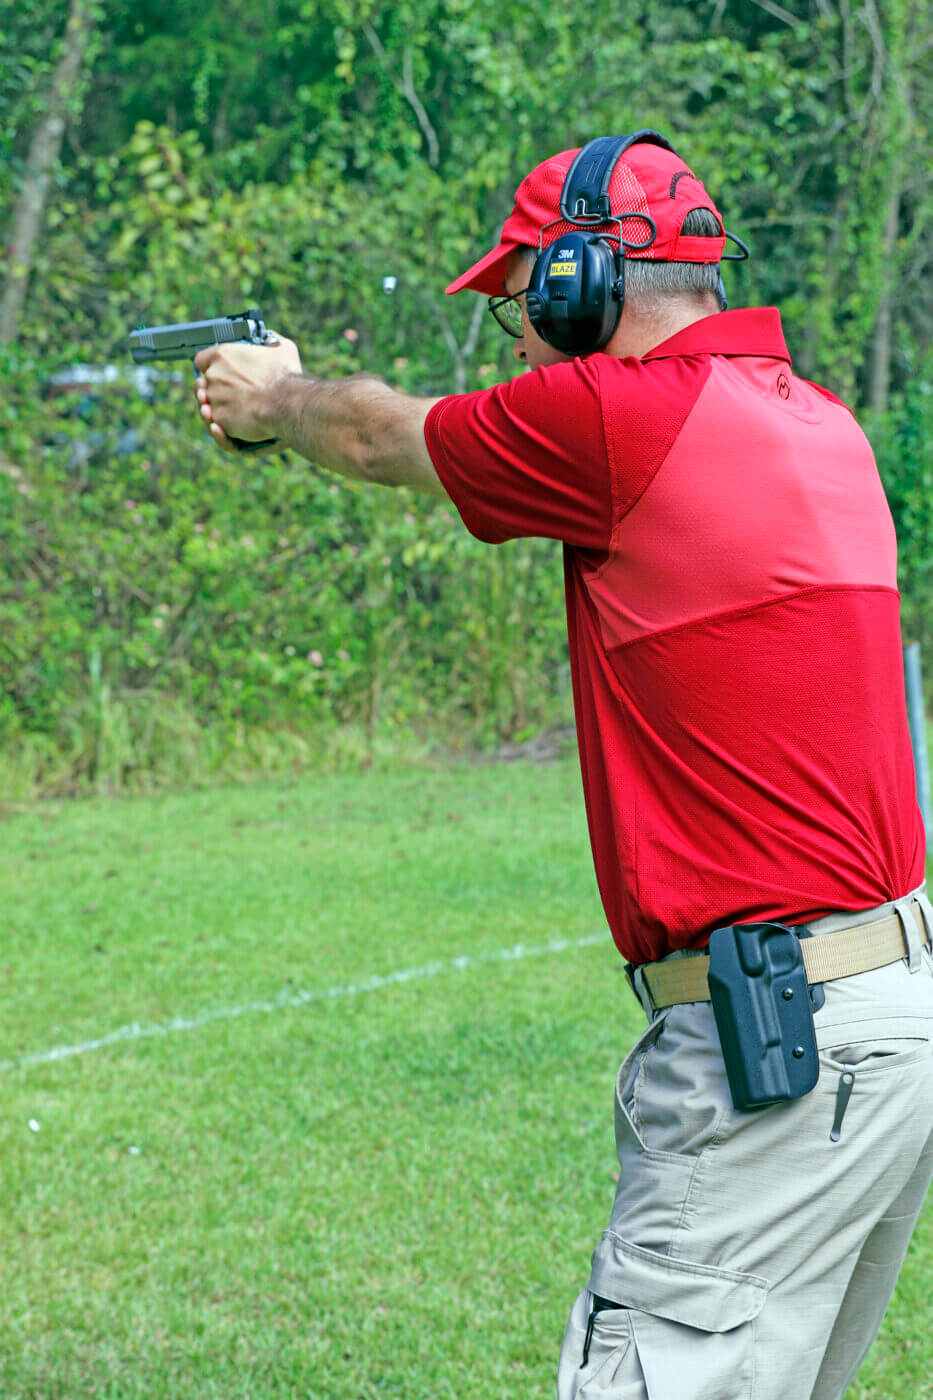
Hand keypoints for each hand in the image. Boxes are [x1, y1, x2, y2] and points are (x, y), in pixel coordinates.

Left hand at [194, 332, 302, 450]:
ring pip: (209, 405)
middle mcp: (213, 376)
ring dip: (220, 408)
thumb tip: (270, 338)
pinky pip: (217, 423)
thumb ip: (270, 340)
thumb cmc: (283, 376)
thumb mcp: (281, 348)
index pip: (201, 359)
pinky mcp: (220, 419)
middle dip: (216, 389)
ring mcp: (214, 399)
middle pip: (204, 384)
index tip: (219, 371)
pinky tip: (235, 423)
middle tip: (232, 393)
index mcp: (222, 355)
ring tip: (236, 409)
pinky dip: (224, 426)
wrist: (284, 404)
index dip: (210, 366)